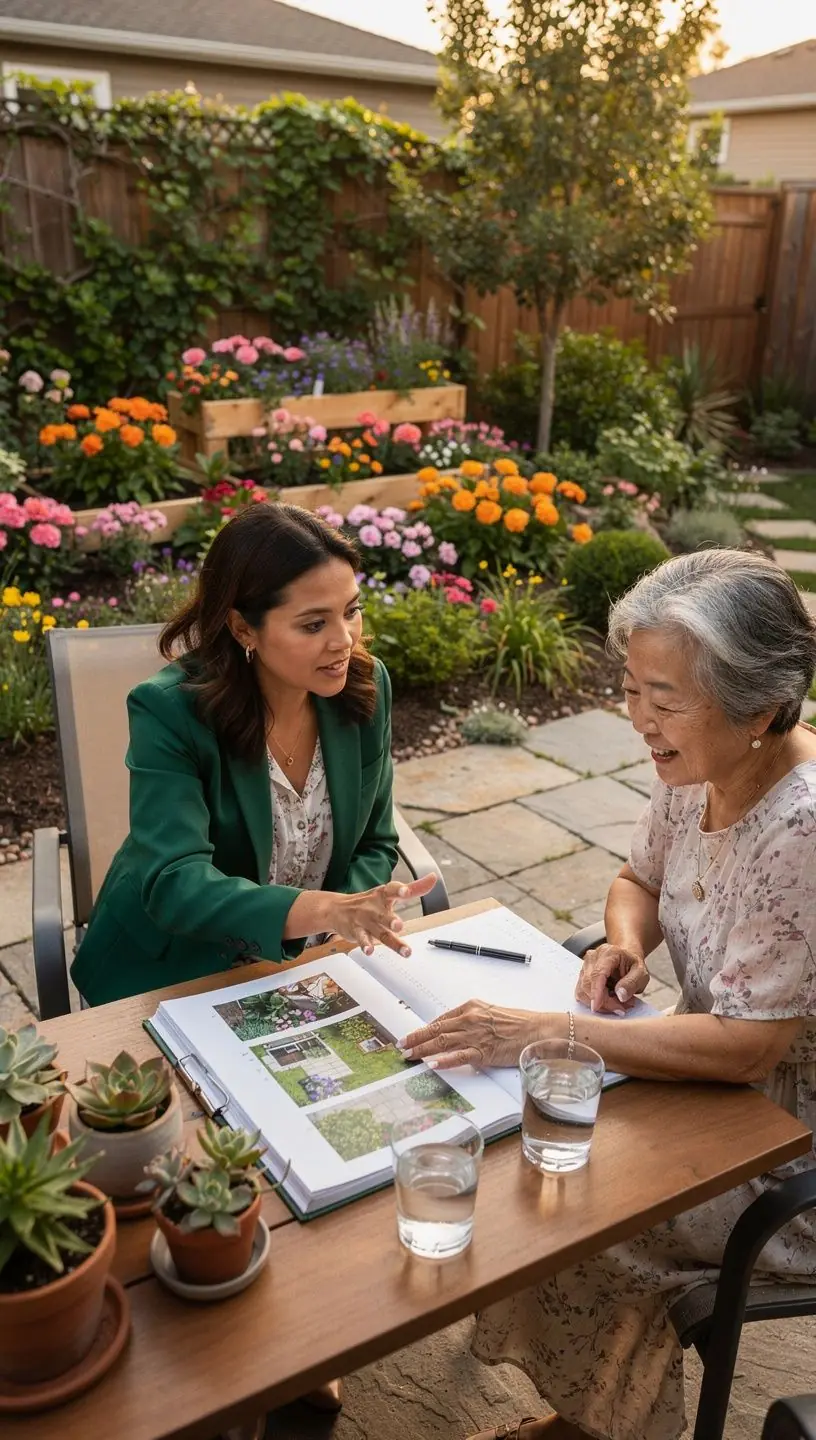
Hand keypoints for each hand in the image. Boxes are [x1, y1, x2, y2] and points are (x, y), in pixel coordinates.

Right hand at [329, 873, 437, 956]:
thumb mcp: (389, 892)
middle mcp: (374, 907)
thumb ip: (414, 888)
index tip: (406, 891)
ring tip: (404, 950)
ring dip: (392, 942)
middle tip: (400, 925)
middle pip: (385, 915)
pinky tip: (370, 951)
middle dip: (392, 921)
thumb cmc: (369, 902)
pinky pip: (362, 939)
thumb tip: (433, 878)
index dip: (399, 890)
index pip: (391, 890)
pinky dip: (365, 945)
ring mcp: (365, 920)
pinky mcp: (356, 932)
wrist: (336, 909)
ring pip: (379, 932)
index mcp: (383, 895)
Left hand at [399, 999, 546, 1069]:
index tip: (411, 1035)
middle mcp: (470, 1019)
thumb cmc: (519, 1023)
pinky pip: (459, 1057)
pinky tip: (431, 1064)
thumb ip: (472, 1020)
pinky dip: (444, 1060)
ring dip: (422, 1049)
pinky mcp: (484, 1052)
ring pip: (442, 1042)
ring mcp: (476, 1035)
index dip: (423, 1029)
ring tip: (409, 1055)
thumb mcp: (491, 1013)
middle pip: (436, 1030)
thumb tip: (456, 1030)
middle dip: (415, 1038)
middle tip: (401, 1046)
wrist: (538, 1030)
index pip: (441, 1020)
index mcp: (471, 1007)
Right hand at [575, 944, 649, 1014]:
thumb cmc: (633, 966)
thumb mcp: (641, 974)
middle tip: (621, 1009)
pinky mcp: (581, 976)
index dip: (596, 992)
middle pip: (588, 984)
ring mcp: (584, 966)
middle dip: (603, 1002)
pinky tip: (607, 1001)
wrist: (626, 960)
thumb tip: (620, 995)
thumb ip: (631, 983)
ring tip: (617, 1005)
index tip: (597, 1007)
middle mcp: (593, 957)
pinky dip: (594, 1002)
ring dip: (598, 1004)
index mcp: (608, 953)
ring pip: (582, 990)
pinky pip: (581, 993)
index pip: (597, 973)